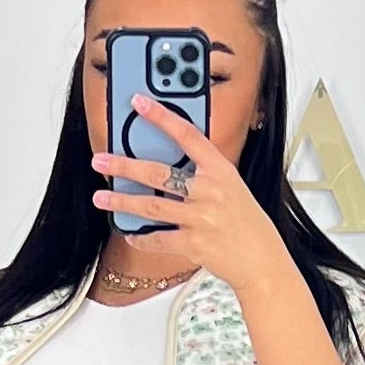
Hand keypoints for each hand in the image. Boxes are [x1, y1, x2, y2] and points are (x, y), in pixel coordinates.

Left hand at [90, 92, 283, 296]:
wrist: (263, 261)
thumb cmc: (247, 224)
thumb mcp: (232, 188)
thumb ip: (204, 175)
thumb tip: (168, 167)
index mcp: (220, 170)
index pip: (187, 134)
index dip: (161, 116)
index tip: (139, 102)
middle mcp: (210, 190)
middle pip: (158, 173)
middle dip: (124, 166)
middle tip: (101, 160)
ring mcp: (201, 218)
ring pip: (151, 206)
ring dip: (121, 202)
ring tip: (101, 198)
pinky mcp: (194, 244)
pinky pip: (159, 240)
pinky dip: (142, 238)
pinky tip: (130, 234)